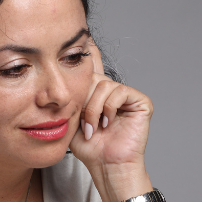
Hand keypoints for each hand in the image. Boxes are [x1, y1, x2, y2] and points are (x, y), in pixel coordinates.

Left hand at [69, 42, 152, 179]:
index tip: (82, 35)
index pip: (92, 65)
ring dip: (93, 108)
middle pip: (92, 75)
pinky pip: (119, 92)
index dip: (87, 50)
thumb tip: (61, 71)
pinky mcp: (140, 102)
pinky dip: (108, 108)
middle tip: (83, 122)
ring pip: (104, 85)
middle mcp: (113, 91)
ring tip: (93, 127)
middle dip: (83, 98)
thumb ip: (70, 95)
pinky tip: (107, 123)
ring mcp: (128, 96)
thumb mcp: (71, 117)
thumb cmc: (89, 148)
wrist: (107, 165)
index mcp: (97, 93)